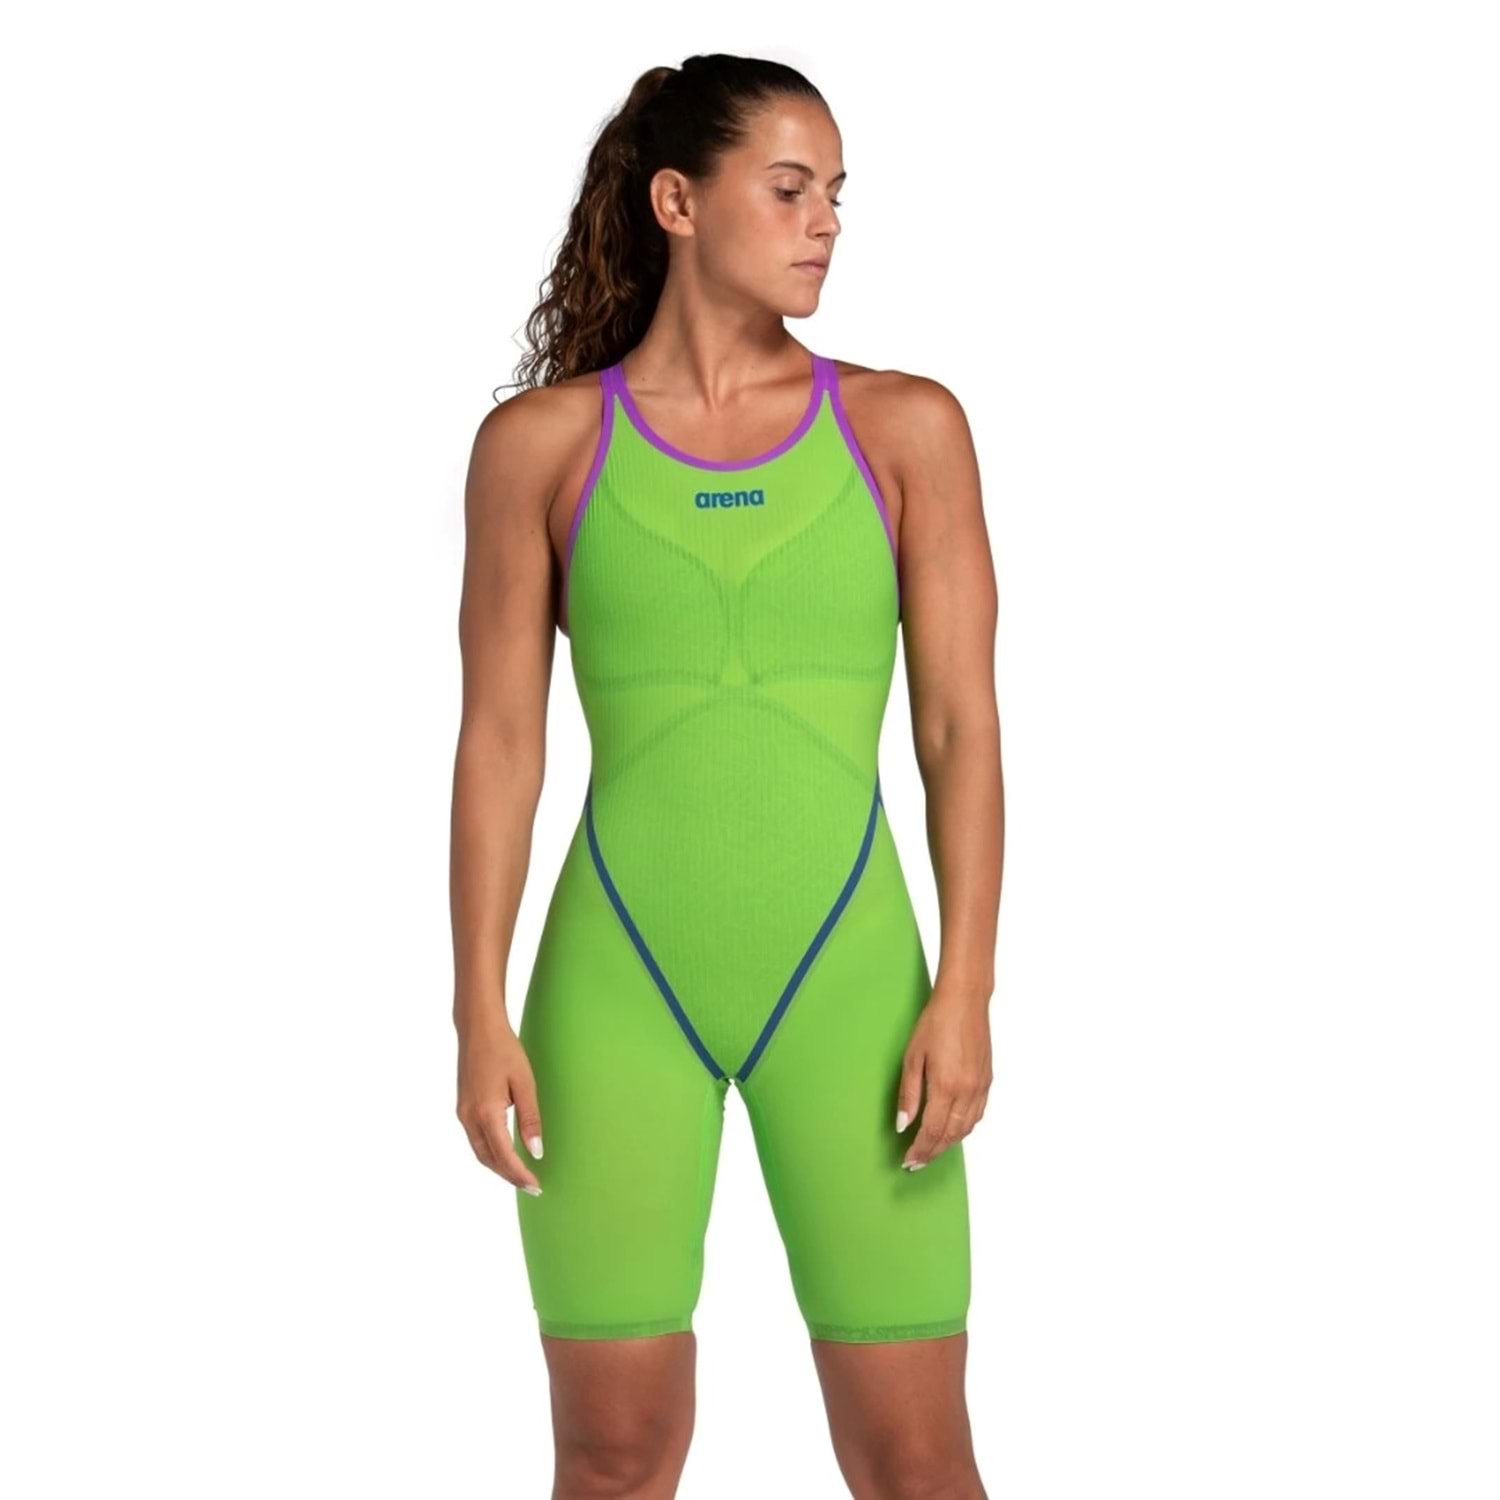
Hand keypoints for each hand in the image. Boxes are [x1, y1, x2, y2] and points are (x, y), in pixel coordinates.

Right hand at [455, 1006, 544, 1194]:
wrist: (478, 1028)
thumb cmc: (504, 1050)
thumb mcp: (524, 1083)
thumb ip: (530, 1119)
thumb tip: (536, 1151)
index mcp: (486, 1112)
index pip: (504, 1156)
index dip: (519, 1174)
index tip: (535, 1186)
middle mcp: (469, 1117)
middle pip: (488, 1160)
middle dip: (509, 1176)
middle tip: (531, 1186)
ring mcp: (463, 1113)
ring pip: (480, 1152)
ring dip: (499, 1166)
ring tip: (520, 1174)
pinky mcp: (463, 1107)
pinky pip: (476, 1139)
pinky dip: (491, 1152)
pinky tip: (505, 1152)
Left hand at [895, 986, 992, 1169]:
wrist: (965, 1002)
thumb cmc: (935, 1023)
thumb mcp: (913, 1057)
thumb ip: (909, 1094)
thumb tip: (903, 1125)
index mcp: (946, 1087)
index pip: (932, 1132)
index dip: (920, 1150)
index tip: (908, 1161)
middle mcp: (967, 1092)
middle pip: (950, 1136)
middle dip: (933, 1152)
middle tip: (917, 1162)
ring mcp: (980, 1087)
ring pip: (966, 1129)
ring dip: (949, 1144)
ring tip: (932, 1150)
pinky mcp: (987, 1081)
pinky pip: (977, 1115)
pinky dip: (964, 1129)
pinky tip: (952, 1129)